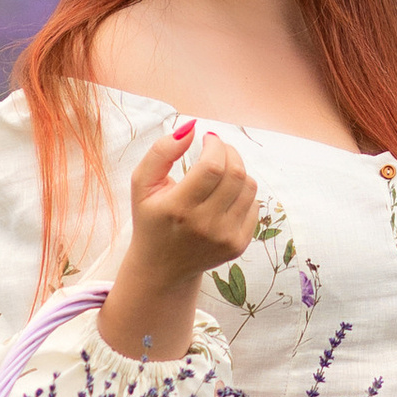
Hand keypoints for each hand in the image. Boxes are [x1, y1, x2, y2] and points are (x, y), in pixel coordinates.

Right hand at [96, 120, 260, 358]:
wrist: (162, 267)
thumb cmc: (152, 219)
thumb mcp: (141, 184)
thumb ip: (160, 152)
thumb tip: (190, 129)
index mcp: (178, 208)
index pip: (212, 166)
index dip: (215, 146)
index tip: (208, 139)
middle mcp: (204, 225)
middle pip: (235, 174)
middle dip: (229, 152)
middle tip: (218, 148)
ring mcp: (225, 238)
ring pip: (249, 187)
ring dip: (238, 169)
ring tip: (221, 170)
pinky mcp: (238, 245)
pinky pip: (254, 205)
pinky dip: (243, 192)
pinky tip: (225, 195)